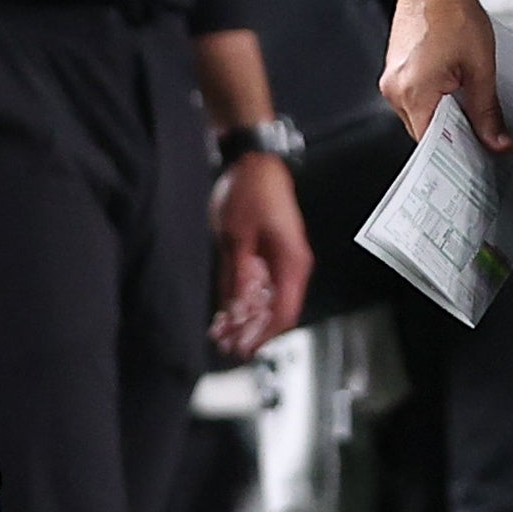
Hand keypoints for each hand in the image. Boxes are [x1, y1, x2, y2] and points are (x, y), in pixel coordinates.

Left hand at [209, 154, 308, 361]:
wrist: (256, 162)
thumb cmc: (250, 193)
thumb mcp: (236, 237)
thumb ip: (237, 277)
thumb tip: (236, 312)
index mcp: (291, 263)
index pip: (284, 313)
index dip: (262, 335)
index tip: (242, 349)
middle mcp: (292, 266)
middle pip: (276, 311)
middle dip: (251, 331)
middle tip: (224, 345)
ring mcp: (282, 261)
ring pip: (268, 300)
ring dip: (246, 317)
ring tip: (220, 332)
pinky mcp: (271, 255)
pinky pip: (262, 285)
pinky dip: (245, 299)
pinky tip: (226, 311)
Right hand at [382, 0, 506, 151]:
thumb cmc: (451, 11)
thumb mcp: (481, 67)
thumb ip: (487, 111)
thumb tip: (495, 141)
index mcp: (413, 92)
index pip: (433, 145)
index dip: (458, 153)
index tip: (480, 157)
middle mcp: (395, 89)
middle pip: (426, 132)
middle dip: (455, 133)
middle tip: (485, 130)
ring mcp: (392, 79)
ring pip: (421, 116)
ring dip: (445, 114)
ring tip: (468, 96)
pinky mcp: (395, 71)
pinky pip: (416, 98)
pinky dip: (436, 99)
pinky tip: (455, 85)